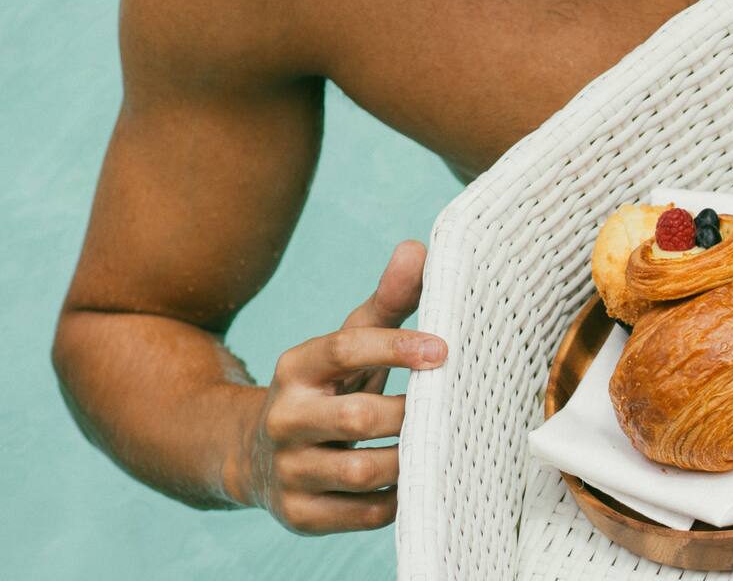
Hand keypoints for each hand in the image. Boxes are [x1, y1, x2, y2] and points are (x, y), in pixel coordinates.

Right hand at [237, 240, 444, 532]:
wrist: (257, 451)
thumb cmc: (326, 385)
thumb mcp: (350, 338)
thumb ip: (388, 299)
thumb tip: (418, 249)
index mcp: (297, 366)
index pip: (346, 348)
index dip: (397, 346)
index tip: (443, 349)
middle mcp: (284, 419)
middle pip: (357, 417)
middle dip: (408, 412)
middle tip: (441, 405)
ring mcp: (288, 471)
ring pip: (360, 471)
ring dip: (406, 458)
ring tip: (431, 441)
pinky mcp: (298, 515)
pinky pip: (360, 513)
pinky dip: (395, 498)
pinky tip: (411, 478)